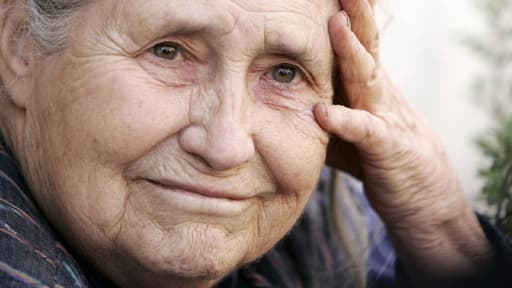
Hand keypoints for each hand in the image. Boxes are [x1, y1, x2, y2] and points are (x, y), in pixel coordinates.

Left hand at [314, 0, 489, 278]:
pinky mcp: (386, 147)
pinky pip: (363, 131)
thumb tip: (275, 99)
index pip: (354, 41)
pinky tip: (322, 112)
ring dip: (351, 51)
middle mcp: (377, 91)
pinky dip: (343, 121)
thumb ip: (319, 106)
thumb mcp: (344, 124)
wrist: (419, 192)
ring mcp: (384, 115)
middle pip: (365, 45)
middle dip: (354, 12)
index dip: (344, 13)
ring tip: (334, 24)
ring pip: (367, 77)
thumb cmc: (374, 154)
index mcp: (365, 83)